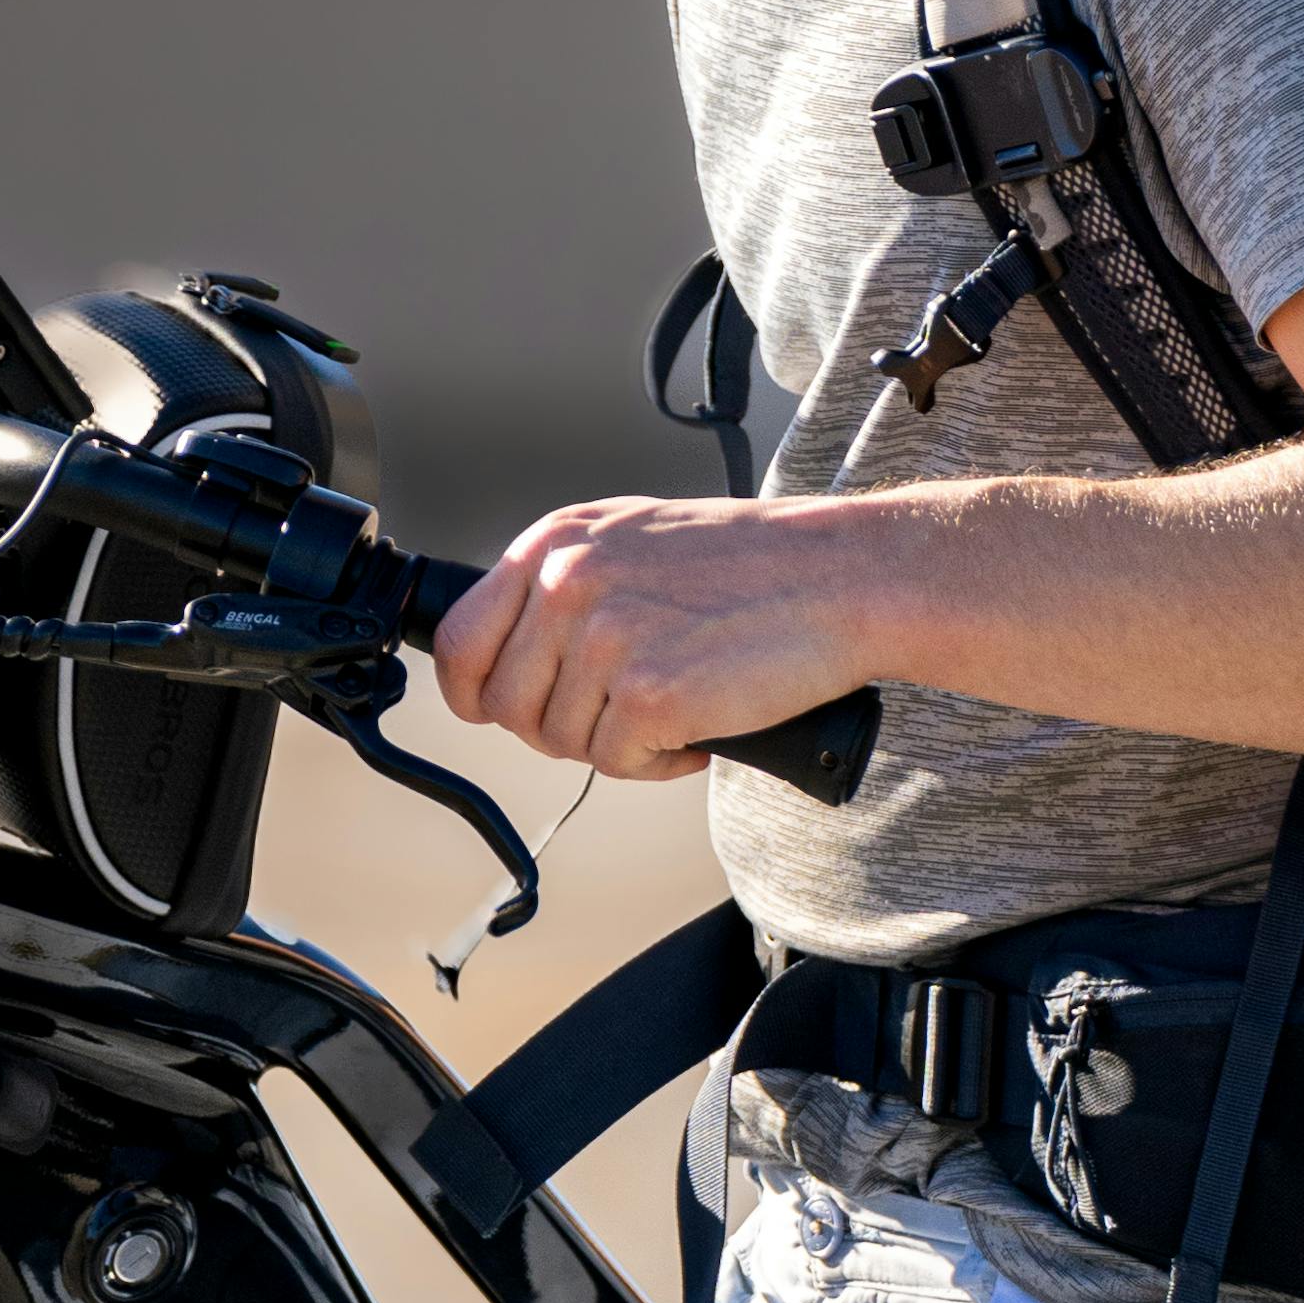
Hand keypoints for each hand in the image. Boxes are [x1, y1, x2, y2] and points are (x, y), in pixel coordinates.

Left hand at [432, 494, 886, 779]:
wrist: (843, 576)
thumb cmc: (755, 563)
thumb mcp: (635, 538)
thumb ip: (568, 583)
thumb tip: (514, 653)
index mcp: (556, 543)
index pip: (460, 642)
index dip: (477, 693)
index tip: (504, 711)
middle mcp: (567, 584)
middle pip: (507, 707)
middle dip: (558, 727)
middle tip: (621, 715)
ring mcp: (604, 639)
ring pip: (563, 742)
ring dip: (619, 744)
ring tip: (678, 709)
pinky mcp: (648, 694)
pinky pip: (618, 763)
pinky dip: (660, 762)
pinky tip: (700, 727)